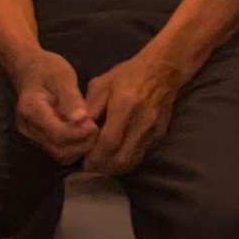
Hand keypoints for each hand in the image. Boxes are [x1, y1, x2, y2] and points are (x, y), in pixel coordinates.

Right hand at [11, 51, 97, 163]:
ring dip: (80, 148)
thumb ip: (71, 98)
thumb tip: (83, 119)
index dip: (79, 133)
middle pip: (58, 149)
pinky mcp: (40, 140)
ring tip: (92, 131)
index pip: (57, 133)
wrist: (30, 70)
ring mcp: (32, 136)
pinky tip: (84, 134)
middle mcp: (28, 127)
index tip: (94, 125)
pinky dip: (75, 148)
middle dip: (82, 144)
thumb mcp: (61, 76)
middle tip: (97, 129)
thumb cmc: (47, 69)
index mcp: (30, 109)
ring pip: (60, 155)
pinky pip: (60, 152)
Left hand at [81, 54, 184, 175]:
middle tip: (90, 167)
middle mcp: (141, 122)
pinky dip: (126, 160)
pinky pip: (140, 155)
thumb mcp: (102, 84)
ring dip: (115, 168)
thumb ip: (89, 107)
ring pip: (132, 161)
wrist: (162, 71)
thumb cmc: (128, 75)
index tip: (83, 161)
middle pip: (122, 158)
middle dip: (103, 167)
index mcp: (124, 106)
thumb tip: (77, 129)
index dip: (95, 156)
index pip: (109, 142)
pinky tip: (115, 156)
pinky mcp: (159, 135)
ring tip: (101, 165)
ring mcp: (153, 131)